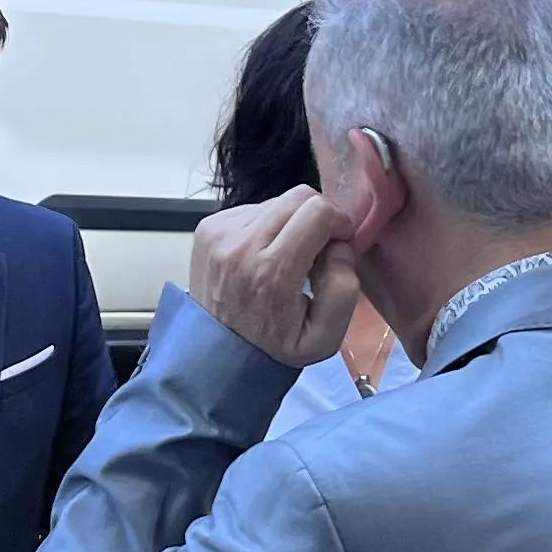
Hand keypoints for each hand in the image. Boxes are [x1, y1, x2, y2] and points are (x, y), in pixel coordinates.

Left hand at [189, 188, 362, 366]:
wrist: (216, 354)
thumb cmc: (274, 347)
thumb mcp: (324, 338)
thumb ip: (343, 289)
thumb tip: (339, 246)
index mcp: (272, 271)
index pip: (318, 211)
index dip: (339, 221)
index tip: (339, 242)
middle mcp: (241, 244)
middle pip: (298, 197)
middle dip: (318, 216)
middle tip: (317, 248)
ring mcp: (220, 232)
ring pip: (275, 201)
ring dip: (290, 222)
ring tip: (285, 257)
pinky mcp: (207, 228)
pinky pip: (251, 209)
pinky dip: (265, 226)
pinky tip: (261, 255)